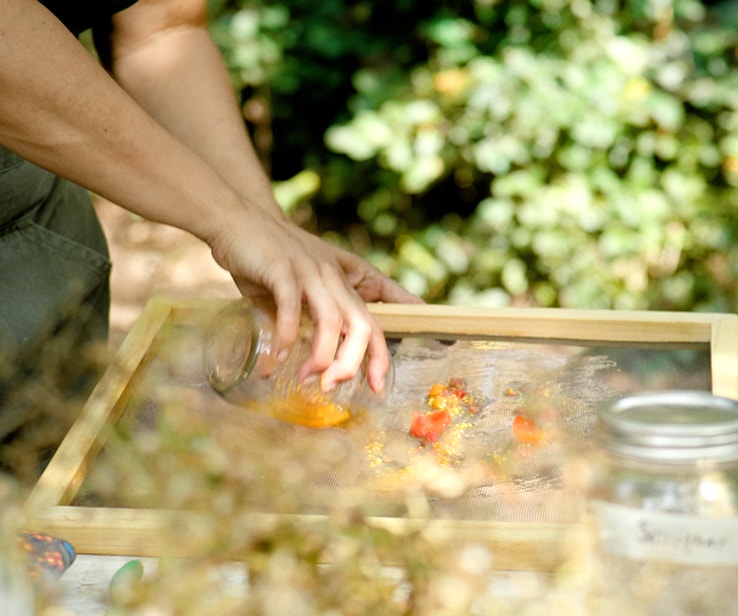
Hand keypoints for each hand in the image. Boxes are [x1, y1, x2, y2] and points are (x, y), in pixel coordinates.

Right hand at [209, 205, 420, 392]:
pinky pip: (291, 308)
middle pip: (362, 326)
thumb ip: (308, 318)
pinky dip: (288, 338)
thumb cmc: (269, 258)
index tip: (377, 387)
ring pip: (333, 320)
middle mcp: (333, 278)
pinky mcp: (282, 268)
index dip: (380, 356)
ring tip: (308, 379)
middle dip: (354, 363)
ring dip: (324, 356)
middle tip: (333, 387)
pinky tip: (277, 360)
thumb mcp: (300, 288)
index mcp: (342, 284)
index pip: (373, 323)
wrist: (238, 218)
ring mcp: (310, 272)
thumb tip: (307, 358)